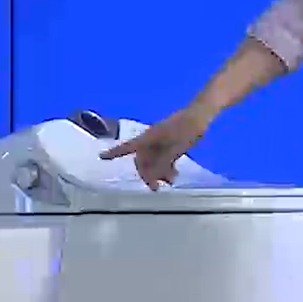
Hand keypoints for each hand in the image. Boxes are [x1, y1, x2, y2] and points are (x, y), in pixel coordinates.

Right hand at [98, 101, 218, 189]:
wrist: (201, 114)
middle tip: (155, 187)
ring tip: (170, 181)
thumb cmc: (187, 129)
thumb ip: (162, 163)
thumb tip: (151, 176)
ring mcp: (161, 140)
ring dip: (159, 172)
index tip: (101, 157)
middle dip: (147, 173)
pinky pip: (163, 157)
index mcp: (149, 137)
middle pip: (142, 159)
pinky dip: (166, 166)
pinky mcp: (170, 142)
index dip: (114, 152)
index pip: (128, 147)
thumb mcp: (175, 148)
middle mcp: (151, 139)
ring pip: (154, 160)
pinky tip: (174, 175)